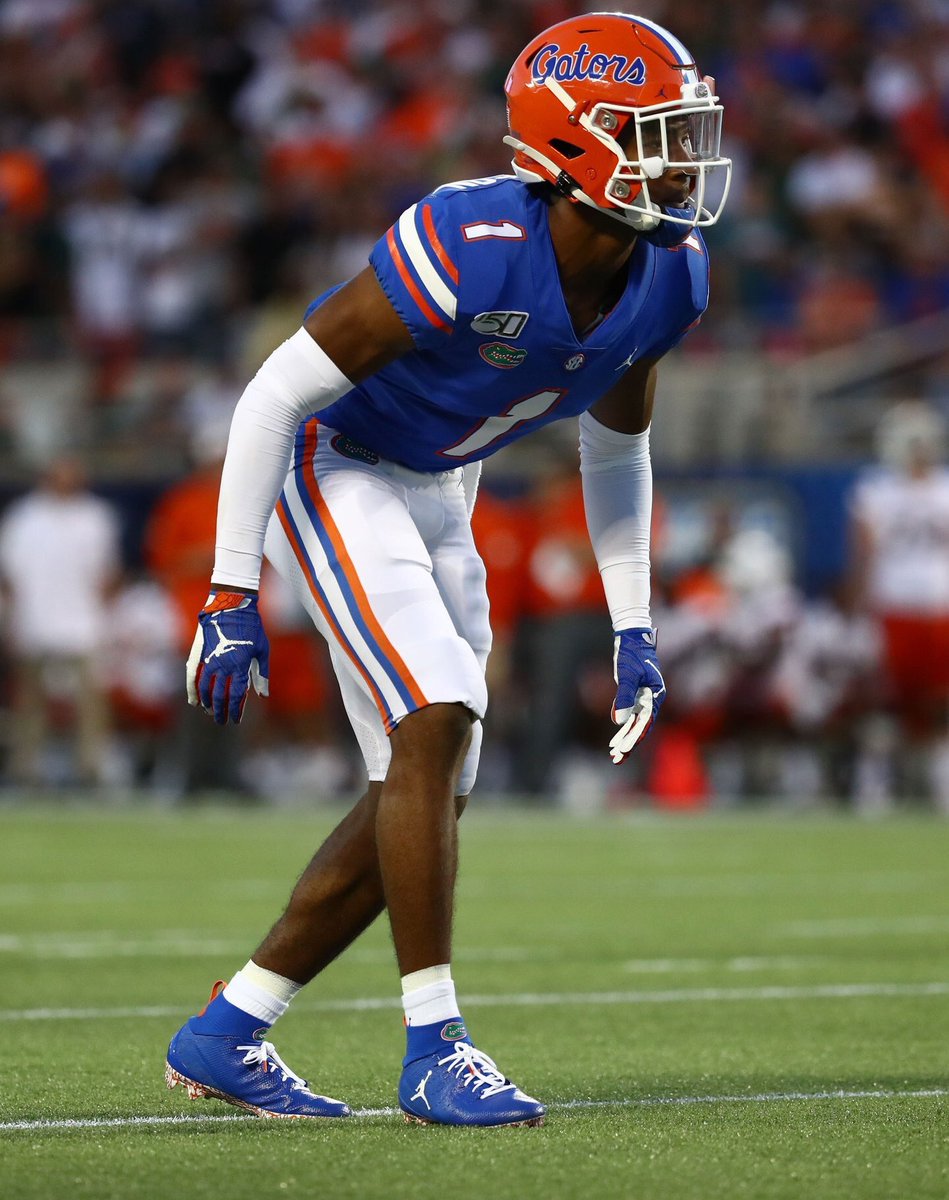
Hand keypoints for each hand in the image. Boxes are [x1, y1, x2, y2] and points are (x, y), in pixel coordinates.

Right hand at [186, 591, 269, 723]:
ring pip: (205, 688)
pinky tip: (194, 701)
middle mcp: (224, 665)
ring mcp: (210, 659)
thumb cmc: (252, 627)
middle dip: (221, 711)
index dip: (236, 710)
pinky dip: (193, 690)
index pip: (237, 696)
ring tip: (210, 712)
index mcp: (241, 665)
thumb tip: (262, 695)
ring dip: (207, 703)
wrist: (232, 605)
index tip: (236, 720)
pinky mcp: (200, 653)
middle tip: (222, 721)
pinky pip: (193, 676)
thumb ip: (261, 674)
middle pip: (220, 695)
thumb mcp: (262, 649)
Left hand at [609, 627, 664, 763]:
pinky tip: (615, 737)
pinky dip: (623, 726)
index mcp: (655, 696)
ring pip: (635, 723)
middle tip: (616, 759)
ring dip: (625, 738)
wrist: (632, 637)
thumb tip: (619, 721)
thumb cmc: (632, 654)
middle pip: (641, 726)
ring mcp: (644, 697)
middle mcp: (652, 699)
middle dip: (629, 743)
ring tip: (615, 754)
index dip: (634, 738)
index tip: (624, 751)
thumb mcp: (627, 676)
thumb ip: (624, 698)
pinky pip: (630, 714)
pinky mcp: (636, 694)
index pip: (645, 723)